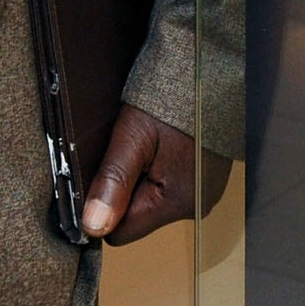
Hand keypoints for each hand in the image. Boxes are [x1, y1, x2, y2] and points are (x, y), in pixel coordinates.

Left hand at [80, 104, 230, 244]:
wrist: (210, 74)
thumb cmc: (174, 100)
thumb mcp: (134, 135)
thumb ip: (113, 181)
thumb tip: (93, 225)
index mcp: (176, 202)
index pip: (120, 232)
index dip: (105, 206)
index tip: (108, 173)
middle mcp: (194, 206)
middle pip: (137, 216)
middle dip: (127, 189)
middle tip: (134, 151)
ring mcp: (203, 194)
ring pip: (152, 201)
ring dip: (144, 179)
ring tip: (151, 144)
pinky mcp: (206, 181)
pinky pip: (169, 188)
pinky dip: (161, 171)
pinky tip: (164, 146)